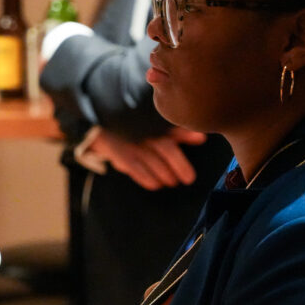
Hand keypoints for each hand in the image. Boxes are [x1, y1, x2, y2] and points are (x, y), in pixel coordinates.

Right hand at [89, 127, 205, 190]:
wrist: (102, 120)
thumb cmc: (137, 125)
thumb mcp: (155, 124)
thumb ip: (178, 131)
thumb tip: (201, 138)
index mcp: (154, 120)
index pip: (173, 126)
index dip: (187, 134)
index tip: (200, 140)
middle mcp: (145, 129)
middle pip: (166, 147)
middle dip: (179, 165)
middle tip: (188, 178)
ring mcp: (132, 142)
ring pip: (152, 161)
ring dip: (165, 174)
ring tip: (171, 181)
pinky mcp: (120, 154)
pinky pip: (135, 169)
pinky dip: (147, 178)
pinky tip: (155, 184)